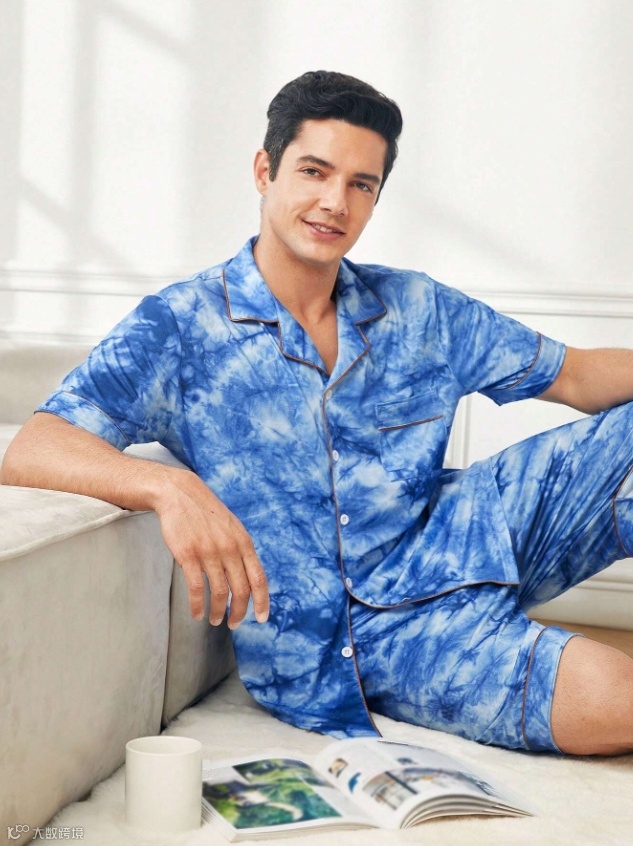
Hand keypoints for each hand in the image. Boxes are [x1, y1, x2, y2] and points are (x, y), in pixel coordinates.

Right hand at [154, 469, 268, 628]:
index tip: (262, 619)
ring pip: (219, 592)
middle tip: (234, 624)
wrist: (180, 494)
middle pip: (241, 590)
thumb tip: (251, 580)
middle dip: (239, 612)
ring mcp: (209, 552)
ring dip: (217, 612)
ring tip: (214, 619)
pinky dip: (198, 606)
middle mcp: (230, 548)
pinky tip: (197, 614)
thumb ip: (242, 551)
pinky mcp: (188, 555)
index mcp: (244, 543)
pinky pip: (196, 588)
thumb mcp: (232, 529)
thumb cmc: (207, 514)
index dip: (263, 602)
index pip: (259, 578)